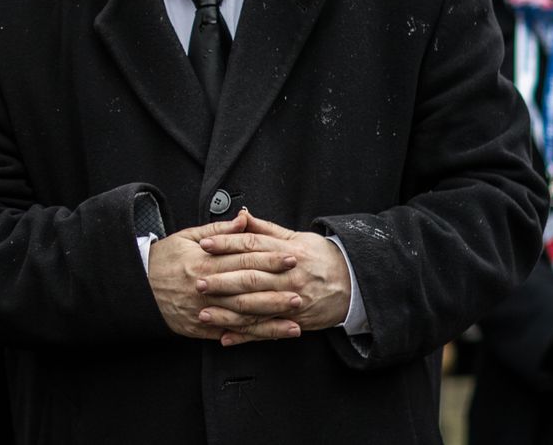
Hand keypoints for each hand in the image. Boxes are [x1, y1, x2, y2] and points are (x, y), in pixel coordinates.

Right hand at [147, 212, 300, 342]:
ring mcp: (204, 309)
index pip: (244, 259)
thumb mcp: (187, 237)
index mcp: (204, 262)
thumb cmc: (164, 258)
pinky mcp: (201, 327)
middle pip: (247, 288)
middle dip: (277, 289)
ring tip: (295, 317)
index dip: (270, 258)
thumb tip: (244, 220)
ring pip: (243, 314)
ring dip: (271, 317)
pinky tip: (272, 335)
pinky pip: (231, 331)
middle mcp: (206, 287)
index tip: (291, 257)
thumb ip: (219, 230)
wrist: (137, 285)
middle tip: (301, 288)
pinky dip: (253, 335)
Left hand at [196, 211, 351, 345]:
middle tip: (198, 281)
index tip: (205, 245)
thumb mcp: (297, 237)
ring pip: (256, 307)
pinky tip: (225, 336)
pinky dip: (246, 336)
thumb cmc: (321, 257)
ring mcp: (292, 301)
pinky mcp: (295, 321)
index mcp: (288, 252)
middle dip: (222, 280)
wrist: (355, 284)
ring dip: (228, 311)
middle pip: (251, 277)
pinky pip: (267, 330)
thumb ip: (266, 229)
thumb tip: (241, 215)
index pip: (252, 245)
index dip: (227, 244)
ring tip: (204, 312)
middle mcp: (289, 277)